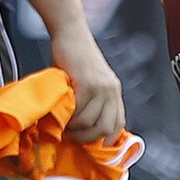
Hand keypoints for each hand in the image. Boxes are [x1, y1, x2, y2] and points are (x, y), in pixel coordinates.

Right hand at [51, 24, 126, 143]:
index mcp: (114, 91)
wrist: (70, 34)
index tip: (90, 145)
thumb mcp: (89, 81)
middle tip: (72, 138)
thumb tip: (82, 127)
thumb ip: (90, 100)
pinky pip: (79, 111)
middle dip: (88, 139)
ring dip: (75, 129)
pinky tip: (61, 116)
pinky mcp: (87, 83)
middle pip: (107, 128)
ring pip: (91, 122)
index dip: (106, 139)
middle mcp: (112, 90)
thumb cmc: (74, 58)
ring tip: (63, 126)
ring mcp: (101, 87)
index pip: (118, 123)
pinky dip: (69, 119)